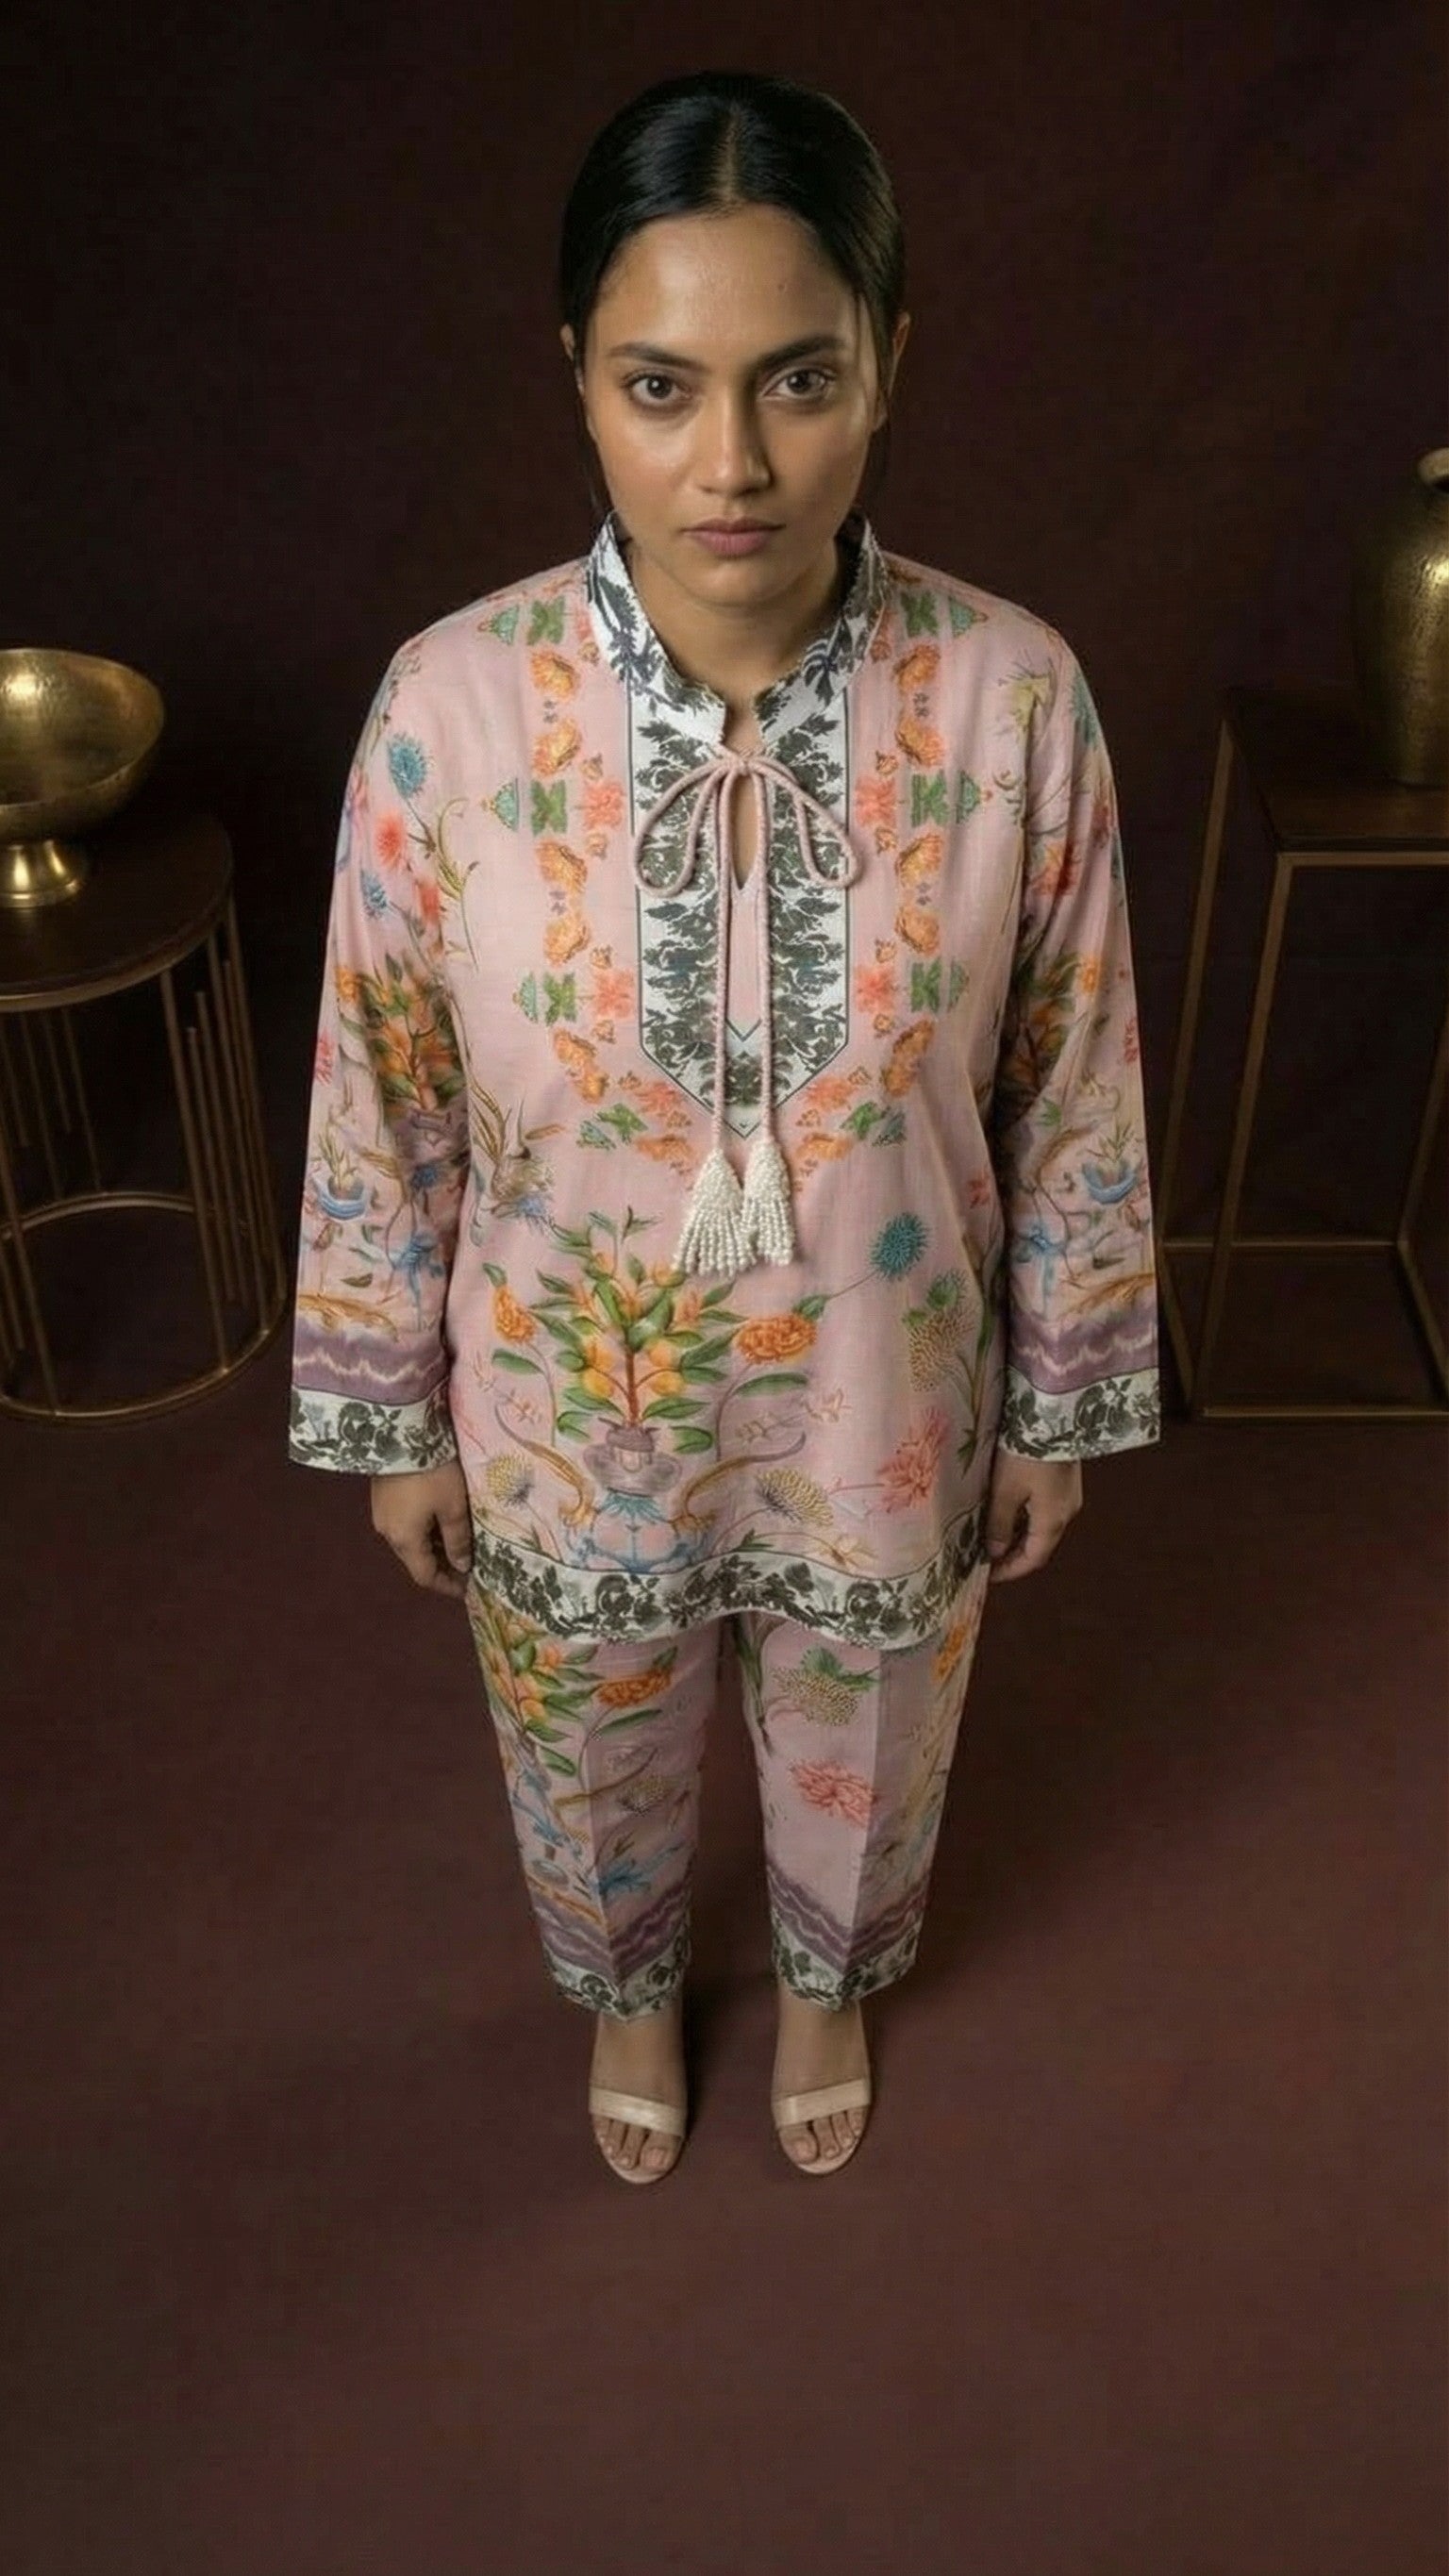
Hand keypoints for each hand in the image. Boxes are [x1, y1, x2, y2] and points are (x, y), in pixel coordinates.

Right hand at [370, 1460, 473, 1599]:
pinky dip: (423, 1531)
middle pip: (415, 1560)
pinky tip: (440, 1522)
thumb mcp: (453, 1507)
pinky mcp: (382, 1497)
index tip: (467, 1588)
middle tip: (468, 1565)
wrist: (401, 1432)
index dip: (446, 1585)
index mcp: (405, 1540)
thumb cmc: (432, 1473)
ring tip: (458, 1543)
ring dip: (432, 1547)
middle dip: (441, 1566)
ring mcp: (382, 1514)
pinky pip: (405, 1525)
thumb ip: (457, 1540)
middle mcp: (388, 1533)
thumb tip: (461, 1564)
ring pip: (410, 1542)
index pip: (424, 1576)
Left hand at [984, 1450, 1081, 1582]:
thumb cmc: (1026, 1453)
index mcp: (1053, 1520)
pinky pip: (1044, 1509)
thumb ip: (999, 1524)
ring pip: (1041, 1527)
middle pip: (1039, 1544)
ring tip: (990, 1536)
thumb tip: (995, 1551)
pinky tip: (1006, 1513)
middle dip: (1013, 1555)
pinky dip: (1025, 1518)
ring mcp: (1068, 1495)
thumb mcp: (1005, 1490)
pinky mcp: (1064, 1479)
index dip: (1010, 1571)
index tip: (987, 1575)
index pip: (1033, 1559)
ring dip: (1018, 1536)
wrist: (1051, 1413)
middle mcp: (1066, 1512)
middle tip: (984, 1557)